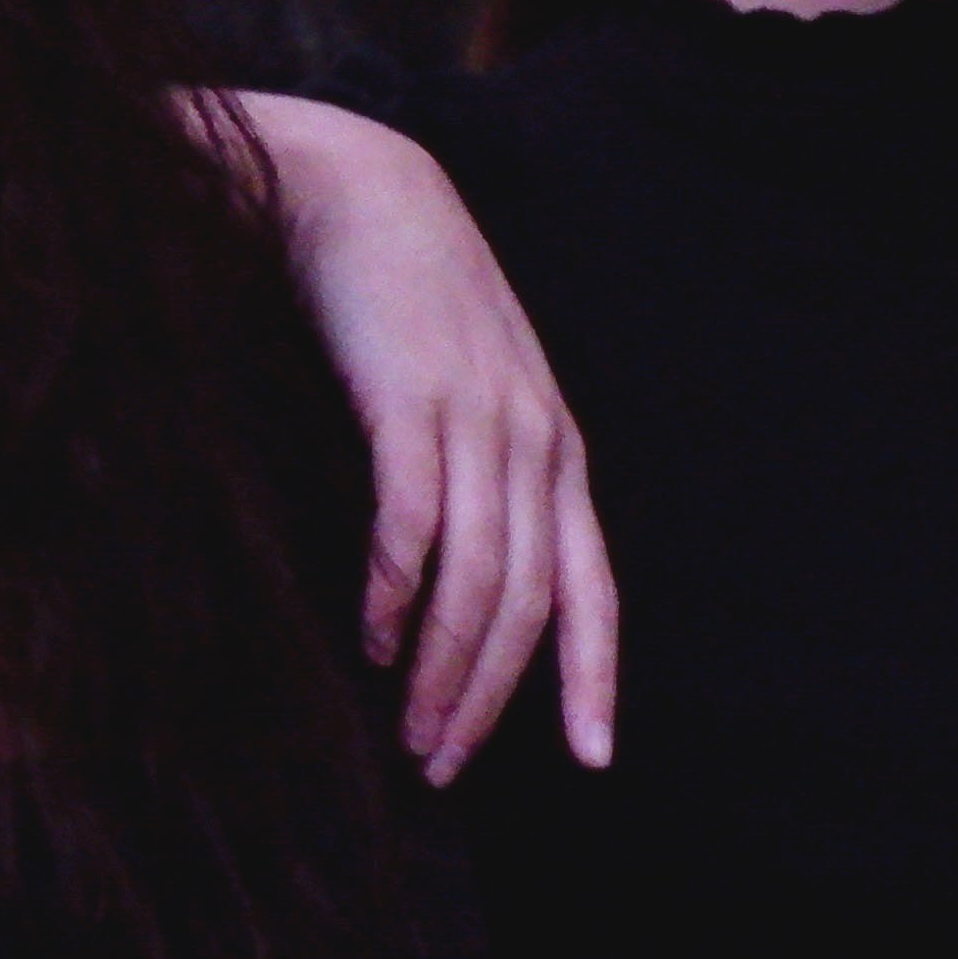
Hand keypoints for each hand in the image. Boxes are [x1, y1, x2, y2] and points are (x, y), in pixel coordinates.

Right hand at [212, 94, 618, 779]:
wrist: (363, 193)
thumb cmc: (408, 305)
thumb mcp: (470, 396)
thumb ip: (480, 477)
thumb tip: (457, 587)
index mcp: (556, 451)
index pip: (593, 587)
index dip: (594, 676)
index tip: (593, 758)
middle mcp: (533, 442)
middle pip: (528, 602)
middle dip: (492, 698)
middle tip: (444, 766)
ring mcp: (477, 419)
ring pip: (477, 578)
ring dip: (445, 668)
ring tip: (411, 729)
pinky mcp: (410, 399)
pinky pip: (414, 520)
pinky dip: (398, 592)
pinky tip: (375, 637)